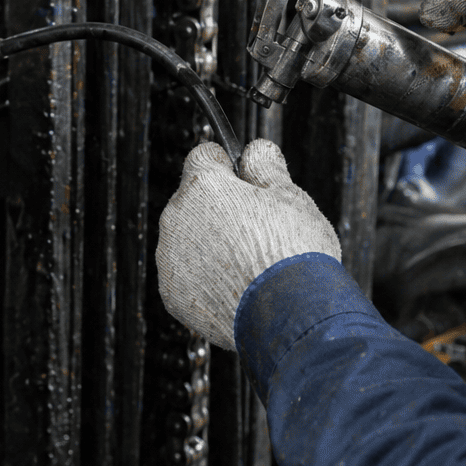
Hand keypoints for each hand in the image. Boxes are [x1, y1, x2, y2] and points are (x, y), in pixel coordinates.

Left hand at [157, 140, 341, 349]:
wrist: (290, 314)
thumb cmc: (293, 254)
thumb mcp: (291, 196)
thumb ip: (266, 167)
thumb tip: (256, 151)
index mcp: (204, 186)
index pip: (202, 156)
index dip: (226, 165)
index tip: (241, 177)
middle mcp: (177, 219)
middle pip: (193, 200)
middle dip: (219, 208)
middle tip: (255, 227)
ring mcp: (171, 260)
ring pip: (188, 240)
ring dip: (210, 244)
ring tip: (250, 262)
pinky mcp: (173, 295)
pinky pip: (187, 276)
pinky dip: (206, 279)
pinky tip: (237, 286)